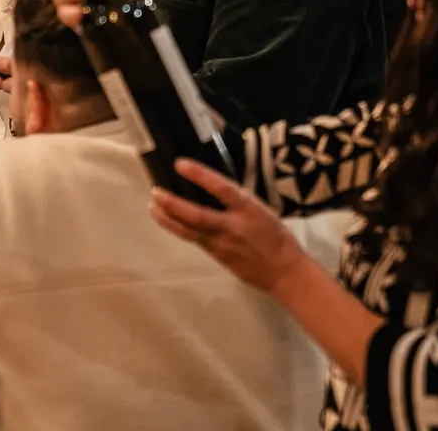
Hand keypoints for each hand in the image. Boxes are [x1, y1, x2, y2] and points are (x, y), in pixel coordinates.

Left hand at [149, 159, 307, 294]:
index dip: (201, 176)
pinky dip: (177, 228)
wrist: (285, 272)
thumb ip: (238, 200)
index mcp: (250, 210)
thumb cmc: (276, 236)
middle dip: (173, 203)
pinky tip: (166, 219)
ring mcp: (223, 243)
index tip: (180, 164)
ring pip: (189, 231)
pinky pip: (193, 239)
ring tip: (152, 205)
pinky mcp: (216, 255)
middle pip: (198, 215)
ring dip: (168, 218)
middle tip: (155, 191)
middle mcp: (234, 226)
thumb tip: (212, 185)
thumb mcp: (262, 210)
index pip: (223, 189)